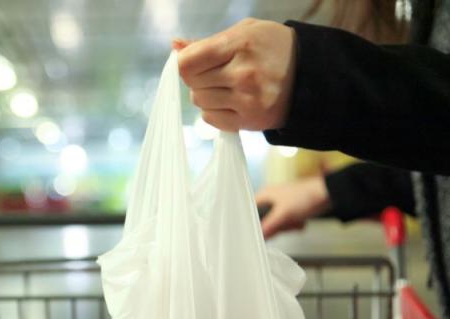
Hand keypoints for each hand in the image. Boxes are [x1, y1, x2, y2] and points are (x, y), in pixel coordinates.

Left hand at [173, 19, 296, 130]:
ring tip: (225, 86)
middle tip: (217, 72)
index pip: (188, 61)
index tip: (192, 61)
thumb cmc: (272, 48)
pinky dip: (214, 111)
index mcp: (241, 44)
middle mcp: (244, 73)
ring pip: (199, 101)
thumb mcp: (245, 32)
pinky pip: (210, 119)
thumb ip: (207, 42)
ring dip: (205, 94)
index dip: (184, 62)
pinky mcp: (249, 121)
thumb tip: (175, 46)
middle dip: (197, 77)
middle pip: (191, 82)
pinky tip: (230, 101)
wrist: (310, 75)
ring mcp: (247, 100)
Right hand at [255, 177, 331, 238]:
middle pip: (264, 221)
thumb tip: (258, 236)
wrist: (329, 194)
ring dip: (287, 226)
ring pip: (276, 224)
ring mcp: (282, 205)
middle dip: (276, 226)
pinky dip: (293, 225)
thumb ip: (269, 227)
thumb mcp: (284, 214)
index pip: (251, 213)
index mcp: (264, 195)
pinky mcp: (291, 211)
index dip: (254, 224)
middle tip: (283, 225)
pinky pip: (286, 224)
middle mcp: (271, 199)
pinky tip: (300, 222)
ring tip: (295, 221)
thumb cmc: (307, 195)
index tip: (259, 232)